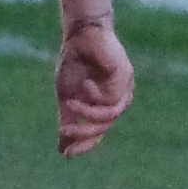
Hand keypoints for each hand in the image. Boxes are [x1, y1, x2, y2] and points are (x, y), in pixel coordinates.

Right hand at [54, 19, 133, 156]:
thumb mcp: (66, 94)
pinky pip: (112, 97)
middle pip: (105, 125)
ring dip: (88, 113)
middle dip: (83, 132)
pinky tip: (84, 85)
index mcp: (104, 104)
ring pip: (110, 115)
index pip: (98, 130)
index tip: (66, 155)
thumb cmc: (74, 61)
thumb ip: (68, 118)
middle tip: (64, 132)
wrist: (80, 33)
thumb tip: (61, 146)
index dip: (84, 144)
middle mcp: (117, 98)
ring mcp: (124, 88)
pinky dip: (95, 96)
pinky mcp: (125, 77)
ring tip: (71, 104)